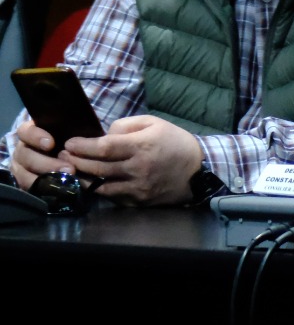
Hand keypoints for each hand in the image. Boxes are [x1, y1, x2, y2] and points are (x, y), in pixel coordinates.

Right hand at [9, 118, 69, 190]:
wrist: (76, 158)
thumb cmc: (74, 139)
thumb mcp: (74, 130)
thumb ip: (75, 128)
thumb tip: (91, 133)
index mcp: (32, 133)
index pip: (26, 131)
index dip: (35, 137)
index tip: (50, 143)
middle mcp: (24, 149)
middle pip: (25, 155)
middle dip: (47, 163)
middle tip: (70, 169)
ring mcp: (22, 167)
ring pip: (25, 174)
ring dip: (46, 178)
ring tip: (68, 181)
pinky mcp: (26, 182)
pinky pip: (29, 188)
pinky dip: (44, 190)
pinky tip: (60, 189)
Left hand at [62, 116, 202, 205]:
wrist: (199, 170)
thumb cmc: (174, 142)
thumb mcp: (154, 123)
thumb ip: (125, 125)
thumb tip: (103, 136)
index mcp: (143, 146)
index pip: (104, 147)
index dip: (82, 146)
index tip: (70, 143)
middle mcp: (139, 168)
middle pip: (98, 168)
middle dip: (76, 161)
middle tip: (64, 156)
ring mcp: (138, 188)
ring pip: (100, 186)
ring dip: (83, 178)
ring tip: (73, 170)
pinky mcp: (139, 201)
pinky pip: (112, 197)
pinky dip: (99, 190)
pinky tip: (92, 182)